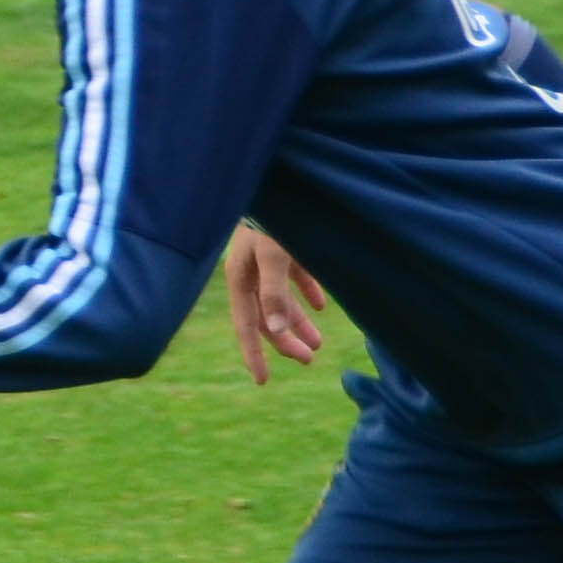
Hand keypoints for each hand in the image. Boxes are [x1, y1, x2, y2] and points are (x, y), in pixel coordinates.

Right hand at [224, 223, 328, 383]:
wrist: (280, 180)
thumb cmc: (274, 217)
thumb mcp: (273, 255)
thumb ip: (274, 294)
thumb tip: (276, 332)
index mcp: (240, 279)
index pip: (246, 326)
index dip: (254, 355)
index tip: (263, 381)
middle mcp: (250, 274)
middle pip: (266, 318)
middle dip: (285, 341)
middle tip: (308, 360)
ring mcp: (267, 261)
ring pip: (281, 302)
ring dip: (298, 323)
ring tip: (318, 344)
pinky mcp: (284, 249)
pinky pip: (294, 279)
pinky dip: (306, 294)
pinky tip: (321, 306)